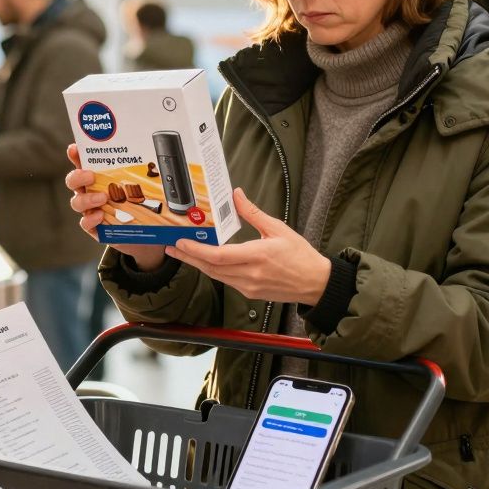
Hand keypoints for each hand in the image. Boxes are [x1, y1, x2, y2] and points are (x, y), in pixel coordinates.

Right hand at [64, 144, 167, 270]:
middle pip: (73, 180)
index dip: (76, 155)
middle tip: (91, 175)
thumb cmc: (139, 204)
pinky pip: (85, 222)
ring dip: (87, 199)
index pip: (83, 162)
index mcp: (99, 177)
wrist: (144, 234)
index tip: (74, 149)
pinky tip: (100, 216)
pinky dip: (90, 219)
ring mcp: (90, 209)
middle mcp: (90, 191)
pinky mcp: (94, 227)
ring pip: (77, 202)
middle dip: (78, 176)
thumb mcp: (141, 186)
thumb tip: (154, 158)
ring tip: (102, 198)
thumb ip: (142, 173)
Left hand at [166, 188, 331, 304]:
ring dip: (198, 264)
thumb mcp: (278, 228)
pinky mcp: (249, 293)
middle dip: (189, 257)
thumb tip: (237, 195)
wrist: (316, 283)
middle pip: (211, 268)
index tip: (182, 242)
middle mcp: (250, 274)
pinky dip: (213, 270)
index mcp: (258, 256)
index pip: (220, 256)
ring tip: (182, 253)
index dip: (197, 250)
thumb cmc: (301, 256)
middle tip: (172, 247)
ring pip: (216, 276)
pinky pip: (225, 281)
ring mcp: (249, 286)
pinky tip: (205, 261)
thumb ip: (253, 213)